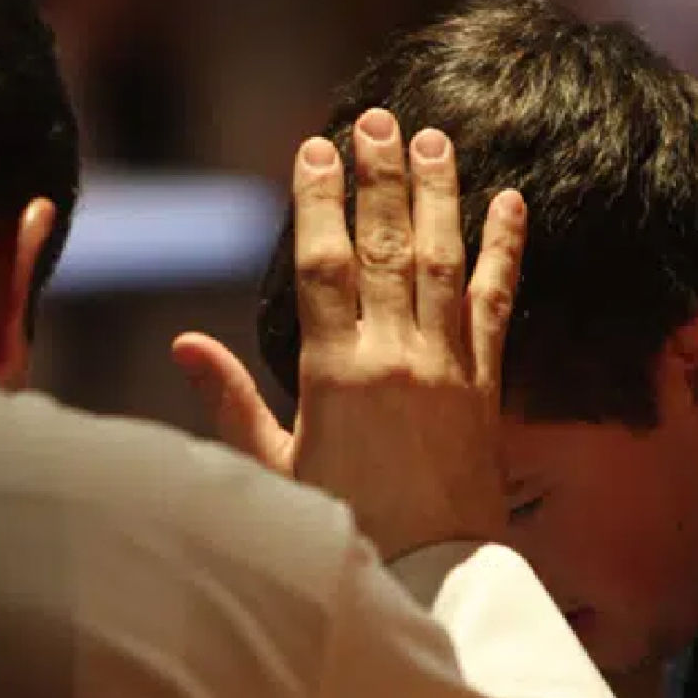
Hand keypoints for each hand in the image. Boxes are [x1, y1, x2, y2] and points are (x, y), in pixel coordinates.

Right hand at [172, 108, 525, 558]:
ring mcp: (448, 365)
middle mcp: (395, 356)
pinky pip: (499, 303)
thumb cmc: (345, 526)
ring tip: (435, 137)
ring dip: (440, 194)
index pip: (324, 266)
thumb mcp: (274, 468)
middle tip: (377, 119)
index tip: (316, 147)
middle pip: (385, 246)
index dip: (320, 200)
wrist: (430, 579)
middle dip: (380, 177)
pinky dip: (507, 251)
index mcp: (335, 373)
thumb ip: (233, 400)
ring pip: (443, 261)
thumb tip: (184, 344)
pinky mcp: (488, 384)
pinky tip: (513, 203)